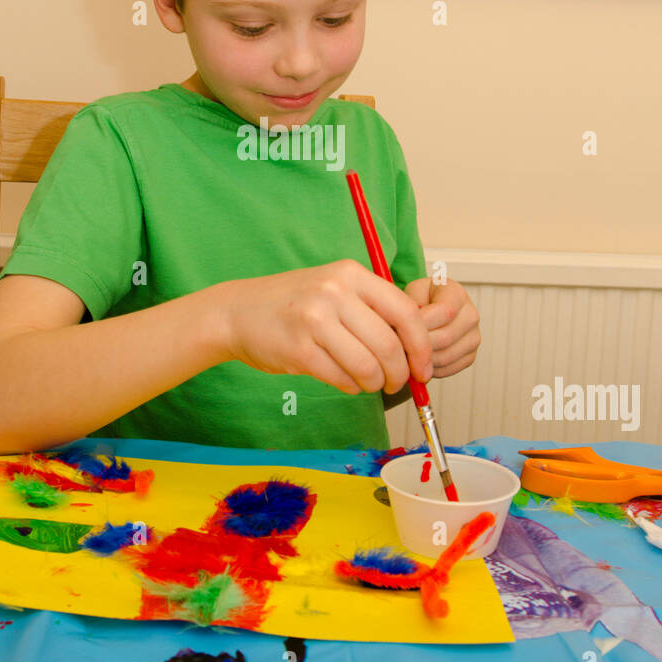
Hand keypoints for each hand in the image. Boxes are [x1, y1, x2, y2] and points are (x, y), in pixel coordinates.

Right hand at [219, 259, 434, 394]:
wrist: (237, 312)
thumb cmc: (293, 304)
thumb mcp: (334, 288)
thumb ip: (372, 309)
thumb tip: (416, 348)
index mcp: (350, 274)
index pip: (405, 312)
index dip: (421, 346)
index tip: (424, 367)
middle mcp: (334, 293)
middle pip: (389, 344)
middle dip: (400, 373)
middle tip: (397, 383)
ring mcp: (315, 320)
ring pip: (368, 366)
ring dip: (375, 383)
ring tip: (369, 383)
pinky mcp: (299, 349)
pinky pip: (342, 378)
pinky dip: (351, 386)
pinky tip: (346, 381)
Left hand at [403, 277, 480, 377]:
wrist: (432, 306)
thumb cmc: (421, 298)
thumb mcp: (412, 291)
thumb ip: (411, 305)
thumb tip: (405, 330)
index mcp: (457, 294)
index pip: (445, 312)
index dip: (422, 324)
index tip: (401, 329)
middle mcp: (470, 315)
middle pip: (445, 338)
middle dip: (418, 345)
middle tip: (399, 347)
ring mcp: (473, 337)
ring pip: (445, 357)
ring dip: (422, 360)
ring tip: (405, 353)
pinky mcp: (469, 356)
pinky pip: (448, 369)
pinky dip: (429, 369)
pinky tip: (417, 360)